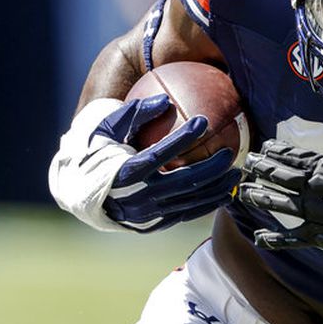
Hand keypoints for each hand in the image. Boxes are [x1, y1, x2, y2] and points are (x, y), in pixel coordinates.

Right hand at [97, 95, 239, 231]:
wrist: (86, 196)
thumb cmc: (100, 155)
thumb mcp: (108, 131)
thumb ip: (134, 115)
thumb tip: (164, 100)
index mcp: (125, 172)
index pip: (160, 153)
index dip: (182, 137)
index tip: (203, 121)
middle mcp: (139, 196)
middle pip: (184, 181)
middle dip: (211, 167)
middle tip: (229, 153)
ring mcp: (149, 212)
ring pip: (190, 201)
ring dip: (217, 188)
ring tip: (236, 173)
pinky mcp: (156, 223)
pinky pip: (187, 213)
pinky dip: (208, 204)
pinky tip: (226, 193)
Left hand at [237, 130, 322, 252]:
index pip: (294, 157)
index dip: (277, 151)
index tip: (265, 147)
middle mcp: (313, 188)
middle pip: (280, 176)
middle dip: (262, 169)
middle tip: (248, 164)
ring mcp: (312, 212)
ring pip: (279, 203)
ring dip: (260, 197)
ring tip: (244, 193)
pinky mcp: (319, 235)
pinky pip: (292, 238)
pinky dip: (275, 239)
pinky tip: (259, 237)